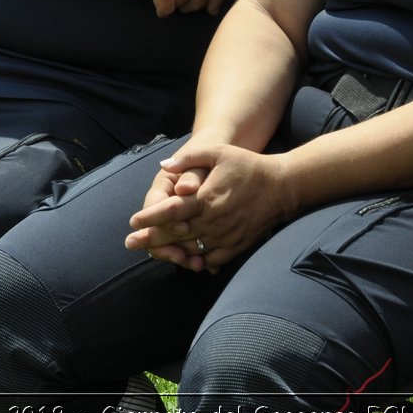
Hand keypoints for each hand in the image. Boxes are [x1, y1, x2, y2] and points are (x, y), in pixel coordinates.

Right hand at [125, 163, 210, 268]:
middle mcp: (164, 208)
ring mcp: (174, 221)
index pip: (154, 209)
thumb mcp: (200, 159)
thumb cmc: (206, 160)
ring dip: (180, 256)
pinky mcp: (187, 232)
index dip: (162, 222)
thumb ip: (191, 173)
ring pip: (169, 244)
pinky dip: (194, 257)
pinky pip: (185, 249)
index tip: (182, 228)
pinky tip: (207, 266)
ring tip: (196, 266)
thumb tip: (183, 188)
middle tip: (181, 258)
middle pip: (157, 233)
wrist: (217, 163)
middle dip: (167, 247)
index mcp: (162, 189)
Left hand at [126, 143, 293, 271]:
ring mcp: (225, 236)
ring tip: (152, 252)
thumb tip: (164, 166)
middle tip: (130, 243)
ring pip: (191, 249)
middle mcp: (213, 220)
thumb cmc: (247, 166)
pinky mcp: (235, 246)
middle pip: (176, 234)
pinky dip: (196, 261)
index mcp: (206, 197)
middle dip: (150, 239)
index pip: (171, 211)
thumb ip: (189, 158)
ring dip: (170, 252)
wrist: (281, 187)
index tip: (133, 222)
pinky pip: (210, 259)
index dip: (150, 217)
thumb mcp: (219, 152)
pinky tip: (184, 260)